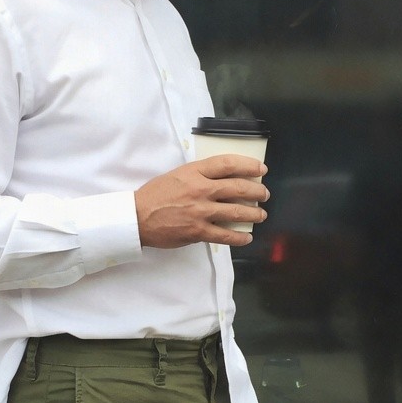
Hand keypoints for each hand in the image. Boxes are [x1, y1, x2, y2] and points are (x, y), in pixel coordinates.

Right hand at [135, 154, 268, 248]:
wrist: (137, 217)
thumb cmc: (155, 194)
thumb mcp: (177, 175)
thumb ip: (199, 175)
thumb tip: (221, 179)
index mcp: (194, 172)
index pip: (228, 164)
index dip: (249, 165)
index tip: (261, 169)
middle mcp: (201, 189)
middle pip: (238, 187)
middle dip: (257, 191)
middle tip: (264, 194)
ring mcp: (201, 211)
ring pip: (236, 212)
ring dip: (254, 214)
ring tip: (261, 215)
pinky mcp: (198, 231)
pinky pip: (225, 235)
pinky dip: (239, 237)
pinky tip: (247, 238)